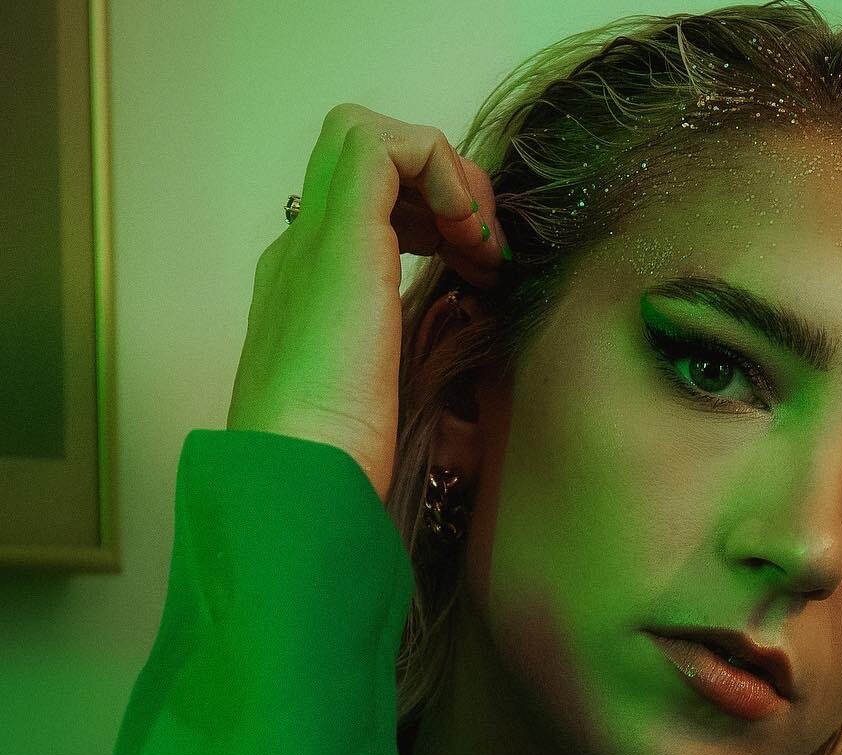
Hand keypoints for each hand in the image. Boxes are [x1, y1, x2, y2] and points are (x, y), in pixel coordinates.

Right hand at [225, 103, 507, 507]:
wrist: (299, 473)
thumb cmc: (341, 462)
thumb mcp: (385, 404)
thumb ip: (410, 369)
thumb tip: (464, 369)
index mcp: (306, 290)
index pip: (363, 211)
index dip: (429, 218)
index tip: (474, 272)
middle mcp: (303, 252)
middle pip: (364, 160)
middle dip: (439, 186)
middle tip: (483, 249)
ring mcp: (316, 238)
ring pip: (369, 136)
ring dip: (446, 177)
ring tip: (483, 247)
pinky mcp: (344, 236)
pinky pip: (391, 148)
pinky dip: (443, 173)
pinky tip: (471, 240)